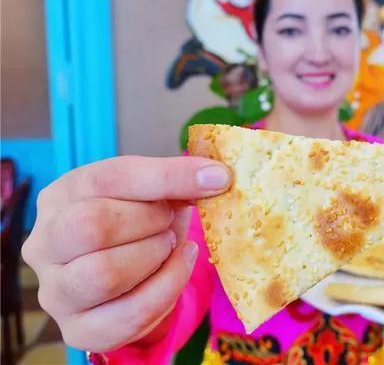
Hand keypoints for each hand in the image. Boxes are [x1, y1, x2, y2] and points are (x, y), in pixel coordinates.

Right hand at [21, 156, 230, 351]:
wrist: (130, 272)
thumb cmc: (137, 222)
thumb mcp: (153, 193)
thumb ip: (176, 182)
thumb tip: (214, 178)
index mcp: (61, 195)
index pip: (109, 178)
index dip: (168, 177)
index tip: (216, 178)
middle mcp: (45, 243)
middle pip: (93, 226)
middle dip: (150, 221)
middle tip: (170, 222)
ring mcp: (55, 291)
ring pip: (105, 274)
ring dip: (155, 257)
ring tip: (170, 246)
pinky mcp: (77, 329)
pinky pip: (129, 315)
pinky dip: (166, 289)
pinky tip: (177, 268)